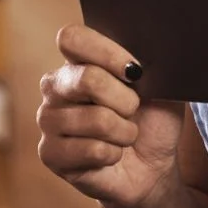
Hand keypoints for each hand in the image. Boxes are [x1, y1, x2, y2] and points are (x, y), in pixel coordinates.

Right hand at [37, 24, 184, 207]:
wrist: (152, 169)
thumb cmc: (152, 121)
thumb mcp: (159, 86)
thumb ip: (148, 63)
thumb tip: (140, 59)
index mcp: (77, 60)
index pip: (73, 38)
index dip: (106, 52)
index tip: (135, 71)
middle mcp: (56, 85)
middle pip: (87, 79)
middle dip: (125, 100)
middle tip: (133, 110)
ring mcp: (48, 118)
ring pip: (95, 119)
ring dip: (124, 132)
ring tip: (124, 135)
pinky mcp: (49, 153)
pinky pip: (91, 150)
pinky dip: (113, 154)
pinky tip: (111, 155)